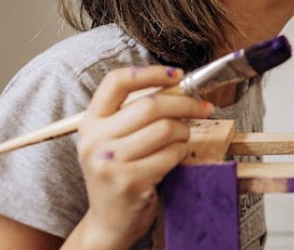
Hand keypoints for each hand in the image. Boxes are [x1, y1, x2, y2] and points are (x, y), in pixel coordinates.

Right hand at [73, 65, 212, 248]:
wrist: (109, 220)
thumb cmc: (121, 172)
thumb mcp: (116, 139)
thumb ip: (136, 112)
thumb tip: (179, 85)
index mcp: (90, 122)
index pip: (116, 81)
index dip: (151, 72)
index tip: (177, 75)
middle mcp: (94, 140)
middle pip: (150, 104)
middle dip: (185, 103)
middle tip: (202, 108)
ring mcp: (109, 162)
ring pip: (165, 129)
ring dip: (184, 131)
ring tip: (182, 137)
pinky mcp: (129, 181)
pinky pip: (171, 154)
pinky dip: (181, 152)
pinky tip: (174, 158)